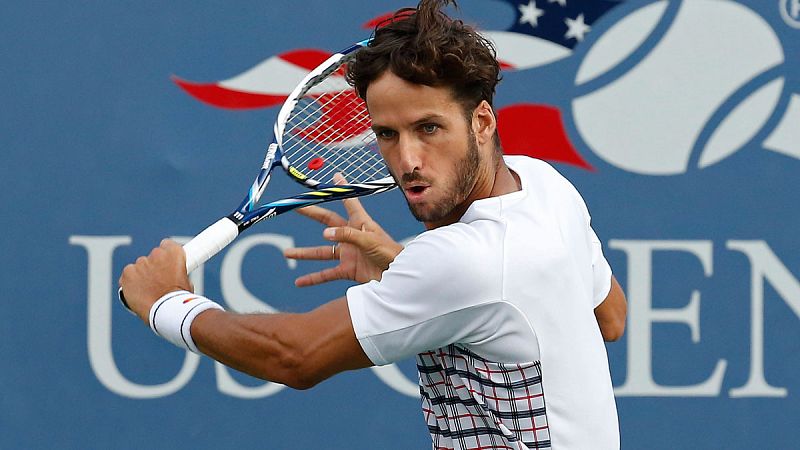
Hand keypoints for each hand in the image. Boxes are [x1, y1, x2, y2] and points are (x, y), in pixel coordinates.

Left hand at [118, 239, 193, 322]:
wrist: (167, 311)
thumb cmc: (181, 301)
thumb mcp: (187, 283)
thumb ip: (177, 273)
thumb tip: (173, 277)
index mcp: (174, 253)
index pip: (167, 245)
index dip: (166, 255)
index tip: (167, 264)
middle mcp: (157, 254)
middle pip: (153, 257)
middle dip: (154, 267)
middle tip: (158, 282)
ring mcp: (141, 263)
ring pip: (139, 267)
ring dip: (143, 275)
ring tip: (148, 292)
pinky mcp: (128, 273)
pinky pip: (128, 275)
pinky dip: (131, 282)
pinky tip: (138, 293)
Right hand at [284, 176, 402, 285]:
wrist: (398, 276)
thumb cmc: (390, 253)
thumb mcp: (369, 240)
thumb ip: (347, 235)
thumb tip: (324, 233)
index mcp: (360, 223)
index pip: (349, 202)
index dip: (342, 189)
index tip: (336, 176)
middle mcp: (351, 236)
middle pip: (327, 222)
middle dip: (312, 214)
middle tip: (295, 207)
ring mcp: (348, 254)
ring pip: (321, 252)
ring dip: (304, 254)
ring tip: (287, 254)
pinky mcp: (348, 270)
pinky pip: (326, 274)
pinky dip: (313, 278)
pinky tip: (299, 282)